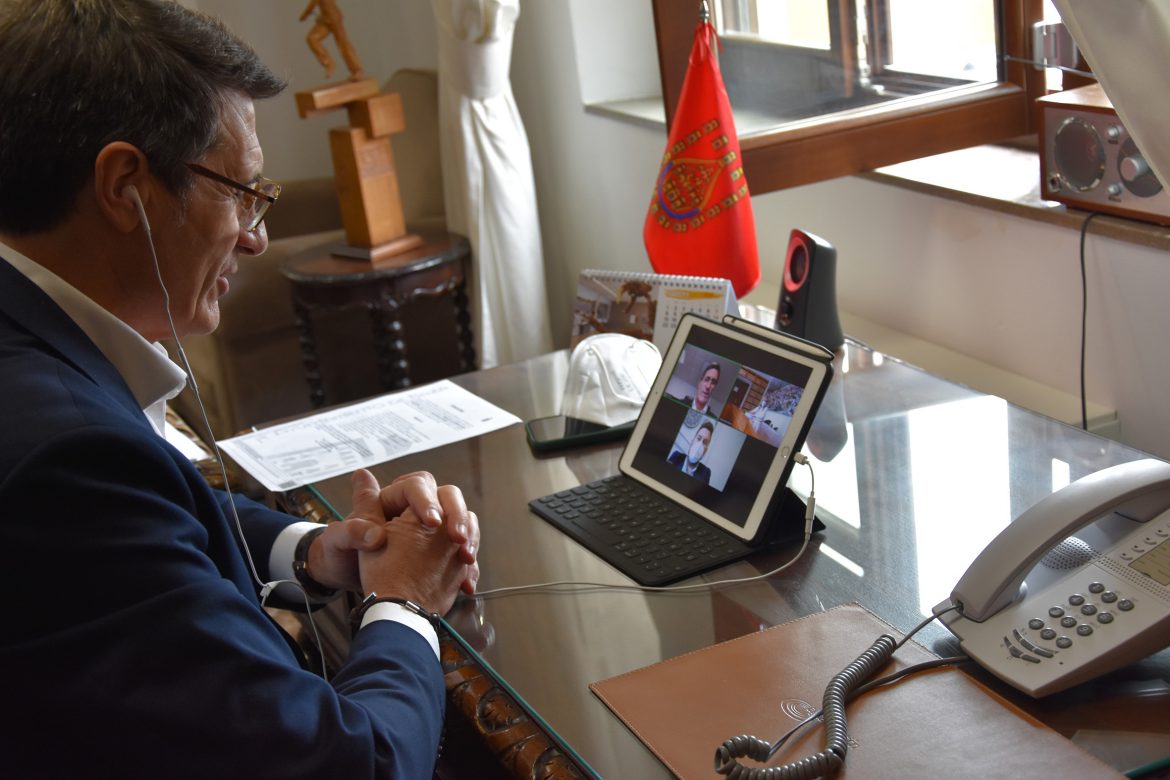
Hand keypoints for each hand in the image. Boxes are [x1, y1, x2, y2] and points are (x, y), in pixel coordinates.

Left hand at [307, 470, 480, 594]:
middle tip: (458, 539)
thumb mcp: (340, 541)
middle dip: (456, 516)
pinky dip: (468, 567)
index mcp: (391, 500)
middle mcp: (415, 511)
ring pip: (462, 522)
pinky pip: (463, 552)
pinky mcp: (442, 553)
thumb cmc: (342, 557)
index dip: (427, 500)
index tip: (432, 523)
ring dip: (470, 539)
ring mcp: (433, 532)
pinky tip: (465, 583)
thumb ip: (352, 525)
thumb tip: (369, 520)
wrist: (349, 586)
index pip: (416, 486)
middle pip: (448, 497)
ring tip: (467, 561)